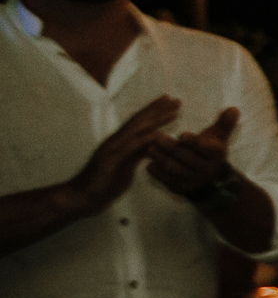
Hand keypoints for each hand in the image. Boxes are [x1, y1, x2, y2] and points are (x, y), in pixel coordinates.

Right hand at [61, 95, 180, 215]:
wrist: (82, 197)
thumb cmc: (104, 183)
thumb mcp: (126, 165)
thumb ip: (138, 153)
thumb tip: (153, 145)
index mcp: (119, 142)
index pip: (138, 123)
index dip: (153, 111)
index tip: (169, 101)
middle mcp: (116, 141)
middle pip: (139, 121)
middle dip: (157, 109)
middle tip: (175, 99)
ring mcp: (112, 149)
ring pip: (136, 130)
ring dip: (156, 119)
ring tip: (173, 111)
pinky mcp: (111, 160)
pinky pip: (130, 148)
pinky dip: (144, 139)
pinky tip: (158, 134)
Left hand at [144, 106, 240, 200]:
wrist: (211, 182)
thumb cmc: (210, 153)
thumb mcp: (219, 138)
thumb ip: (224, 123)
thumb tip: (233, 108)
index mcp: (216, 155)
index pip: (204, 147)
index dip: (194, 142)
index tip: (183, 135)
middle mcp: (206, 169)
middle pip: (187, 157)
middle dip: (171, 148)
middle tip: (156, 137)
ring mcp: (193, 180)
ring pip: (176, 169)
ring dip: (162, 159)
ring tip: (150, 150)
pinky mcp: (181, 188)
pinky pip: (168, 181)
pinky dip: (158, 174)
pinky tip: (150, 165)